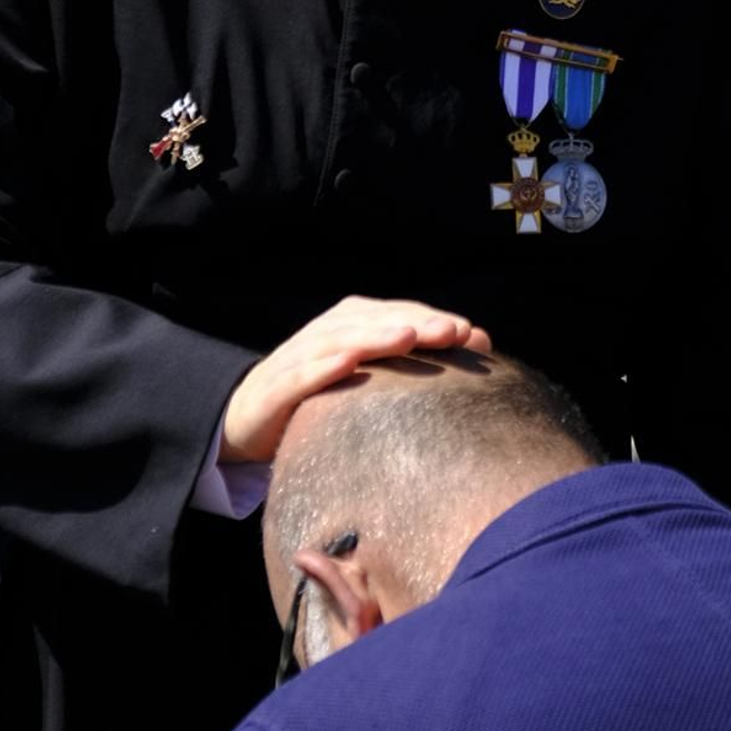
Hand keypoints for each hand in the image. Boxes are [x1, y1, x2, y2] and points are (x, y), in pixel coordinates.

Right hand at [219, 297, 493, 463]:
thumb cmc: (322, 394)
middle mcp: (330, 331)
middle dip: (416, 324)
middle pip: (377, 322)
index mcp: (354, 323)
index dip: (435, 321)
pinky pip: (303, 374)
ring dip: (376, 336)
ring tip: (408, 336)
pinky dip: (325, 366)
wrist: (249, 415)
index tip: (474, 336)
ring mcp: (302, 355)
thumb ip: (413, 359)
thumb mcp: (369, 376)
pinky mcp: (278, 386)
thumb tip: (481, 344)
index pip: (401, 314)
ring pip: (343, 340)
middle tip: (453, 332)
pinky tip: (348, 362)